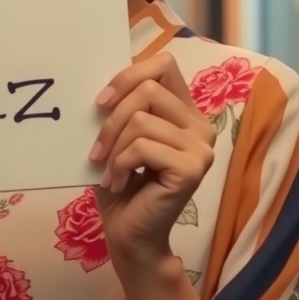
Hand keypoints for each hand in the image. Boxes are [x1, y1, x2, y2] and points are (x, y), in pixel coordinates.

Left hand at [89, 52, 215, 270]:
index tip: (101, 102)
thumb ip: (124, 107)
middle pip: (149, 90)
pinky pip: (142, 147)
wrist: (130, 234)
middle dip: (112, 119)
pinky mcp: (193, 169)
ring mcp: (202, 148)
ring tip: (109, 170)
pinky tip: (118, 183)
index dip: (128, 75)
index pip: (164, 65)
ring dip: (113, 147)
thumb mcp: (120, 136)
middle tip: (96, 150)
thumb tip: (105, 83)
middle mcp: (201, 126)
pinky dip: (120, 164)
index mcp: (185, 112)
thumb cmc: (122, 184)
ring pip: (141, 119)